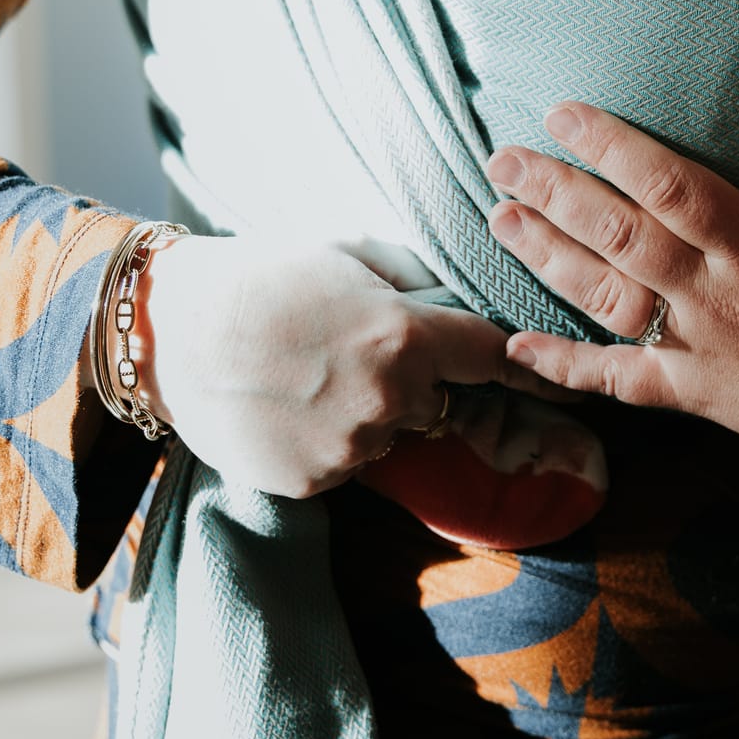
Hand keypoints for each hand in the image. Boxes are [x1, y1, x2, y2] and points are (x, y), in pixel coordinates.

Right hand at [132, 235, 528, 497]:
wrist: (170, 331)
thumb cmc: (261, 278)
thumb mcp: (348, 255)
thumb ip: (412, 281)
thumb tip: (453, 295)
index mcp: (406, 337)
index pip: (492, 358)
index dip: (528, 367)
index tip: (568, 383)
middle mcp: (390, 400)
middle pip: (432, 400)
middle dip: (409, 380)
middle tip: (349, 351)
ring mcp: (352, 448)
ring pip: (387, 435)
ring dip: (365, 413)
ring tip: (304, 376)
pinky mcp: (314, 483)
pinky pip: (344, 465)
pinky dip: (325, 442)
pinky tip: (285, 408)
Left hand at [485, 65, 738, 458]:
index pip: (666, 185)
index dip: (609, 147)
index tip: (560, 114)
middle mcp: (709, 293)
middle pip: (617, 234)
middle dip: (554, 193)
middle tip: (502, 158)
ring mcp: (692, 346)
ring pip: (603, 297)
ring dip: (546, 258)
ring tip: (500, 218)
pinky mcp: (688, 392)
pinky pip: (616, 380)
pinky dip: (563, 366)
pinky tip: (515, 344)